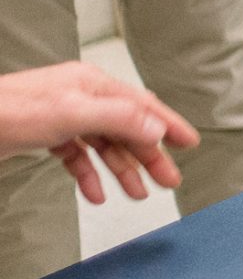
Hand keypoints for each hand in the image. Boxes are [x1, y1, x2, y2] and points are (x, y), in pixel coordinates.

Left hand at [0, 62, 197, 204]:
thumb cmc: (9, 110)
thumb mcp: (72, 112)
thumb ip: (118, 119)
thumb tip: (156, 127)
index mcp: (93, 85)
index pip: (142, 106)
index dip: (168, 124)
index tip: (188, 142)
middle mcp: (82, 98)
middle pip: (126, 128)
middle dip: (148, 156)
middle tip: (167, 179)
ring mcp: (64, 117)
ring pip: (103, 145)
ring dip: (121, 170)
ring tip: (137, 193)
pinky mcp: (46, 135)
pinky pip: (77, 156)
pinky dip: (88, 175)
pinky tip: (93, 193)